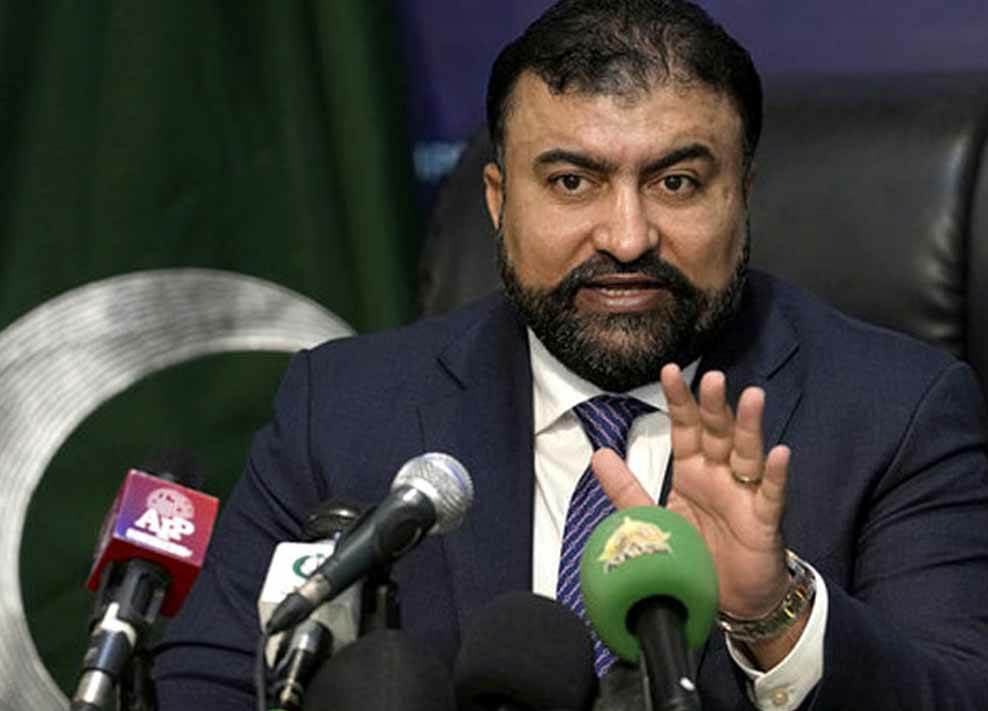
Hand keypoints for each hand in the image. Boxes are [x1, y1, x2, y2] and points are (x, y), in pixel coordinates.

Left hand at [592, 364, 800, 661]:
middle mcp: (720, 474)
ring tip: (753, 397)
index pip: (685, 427)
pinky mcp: (764, 521)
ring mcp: (745, 494)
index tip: (669, 370)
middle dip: (714, 406)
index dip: (679, 400)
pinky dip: (778, 474)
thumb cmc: (696, 551)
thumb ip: (626, 487)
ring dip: (750, 426)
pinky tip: (781, 453)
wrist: (728, 599)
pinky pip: (772, 495)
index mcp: (692, 469)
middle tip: (712, 378)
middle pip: (718, 433)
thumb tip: (597, 454)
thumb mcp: (653, 517)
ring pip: (748, 454)